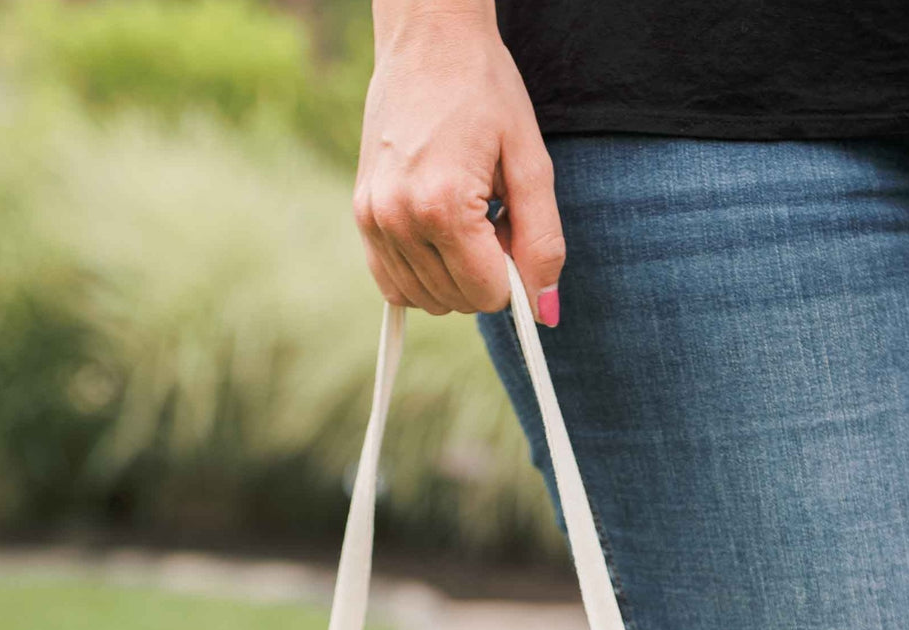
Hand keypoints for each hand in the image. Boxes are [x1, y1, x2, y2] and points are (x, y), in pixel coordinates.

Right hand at [353, 0, 562, 322]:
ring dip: (455, 273)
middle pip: (459, 300)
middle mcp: (398, 217)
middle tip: (490, 214)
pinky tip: (439, 234)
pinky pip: (394, 284)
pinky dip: (424, 275)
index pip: (488, 294)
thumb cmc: (485, 91)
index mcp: (442, 206)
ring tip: (464, 214)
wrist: (427, 38)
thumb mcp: (531, 163)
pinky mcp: (361, 215)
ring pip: (427, 298)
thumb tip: (547, 312)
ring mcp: (373, 218)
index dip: (514, 274)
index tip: (513, 228)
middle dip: (486, 273)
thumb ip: (544, 242)